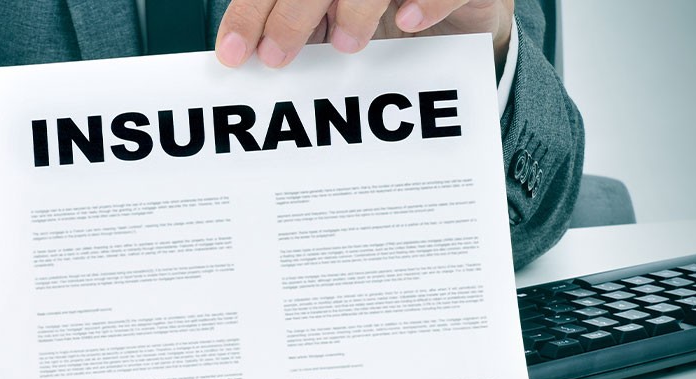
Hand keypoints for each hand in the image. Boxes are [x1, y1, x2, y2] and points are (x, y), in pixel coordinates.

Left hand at [217, 0, 513, 68]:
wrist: (461, 6)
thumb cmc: (380, 10)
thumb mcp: (326, 18)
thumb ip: (288, 23)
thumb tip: (244, 53)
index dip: (251, 12)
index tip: (234, 53)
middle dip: (291, 14)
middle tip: (277, 56)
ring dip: (354, 7)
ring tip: (345, 44)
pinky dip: (428, 0)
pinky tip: (408, 21)